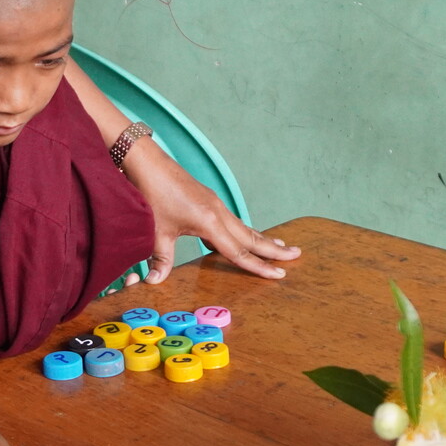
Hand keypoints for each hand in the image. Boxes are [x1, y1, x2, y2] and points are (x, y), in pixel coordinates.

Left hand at [121, 140, 299, 282]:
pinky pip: (232, 220)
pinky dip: (244, 230)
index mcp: (210, 222)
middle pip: (252, 236)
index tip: (280, 274)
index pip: (240, 252)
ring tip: (280, 245)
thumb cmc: (152, 195)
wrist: (148, 163)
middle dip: (274, 249)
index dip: (259, 267)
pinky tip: (245, 235)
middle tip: (297, 255)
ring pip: (243, 227)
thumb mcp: (156, 232)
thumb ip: (160, 259)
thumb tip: (156, 282)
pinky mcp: (208, 199)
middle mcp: (218, 212)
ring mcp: (215, 204)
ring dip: (262, 238)